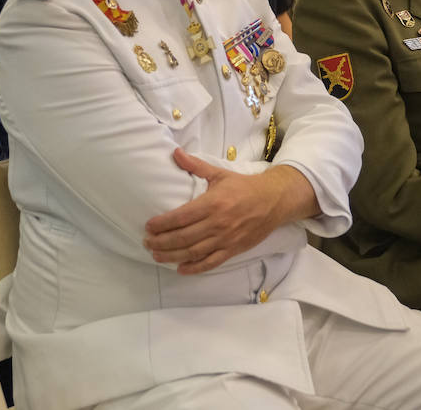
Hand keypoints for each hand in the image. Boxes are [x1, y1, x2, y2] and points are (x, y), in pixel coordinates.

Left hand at [143, 149, 314, 274]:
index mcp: (212, 203)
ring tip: (157, 256)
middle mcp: (217, 223)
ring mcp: (225, 239)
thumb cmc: (244, 187)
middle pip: (183, 237)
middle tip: (146, 243)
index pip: (181, 217)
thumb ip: (195, 165)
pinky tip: (181, 269)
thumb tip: (176, 152)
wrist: (274, 200)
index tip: (148, 227)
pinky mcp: (233, 250)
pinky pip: (211, 262)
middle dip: (161, 242)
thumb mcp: (219, 173)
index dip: (162, 224)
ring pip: (194, 252)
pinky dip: (195, 268)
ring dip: (172, 256)